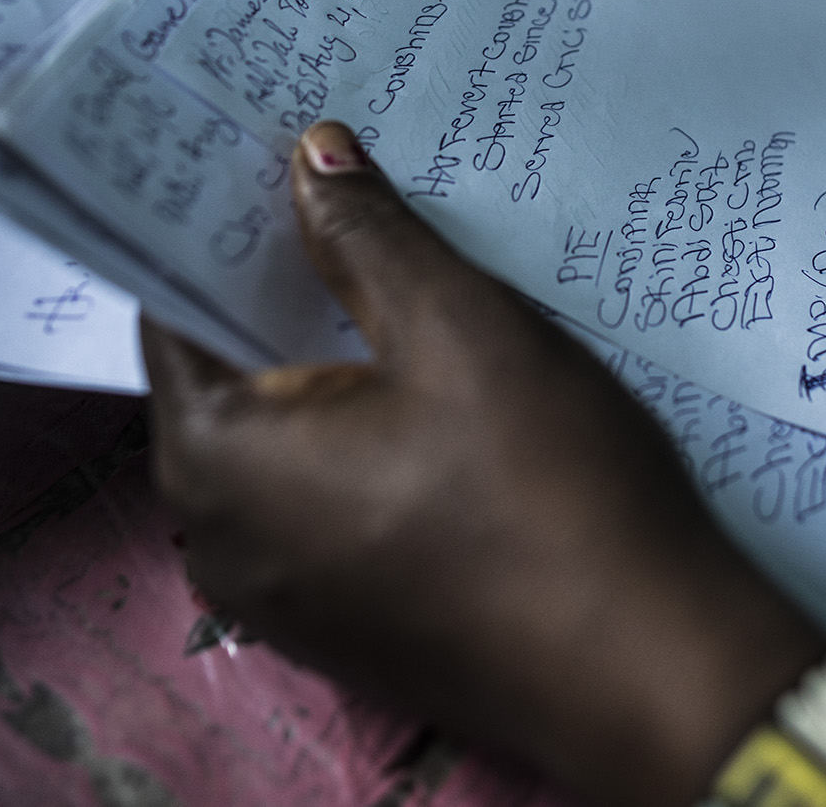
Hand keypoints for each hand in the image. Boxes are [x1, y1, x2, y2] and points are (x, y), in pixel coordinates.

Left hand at [142, 121, 824, 806]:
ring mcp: (282, 597)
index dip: (221, 231)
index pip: (176, 313)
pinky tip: (432, 397)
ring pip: (283, 443)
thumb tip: (310, 157)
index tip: (262, 159)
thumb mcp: (457, 328)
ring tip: (399, 283)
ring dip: (331, 365)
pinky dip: (358, 439)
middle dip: (282, 291)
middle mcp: (220, 542)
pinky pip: (323, 503)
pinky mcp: (347, 624)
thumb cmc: (545, 489)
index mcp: (214, 463)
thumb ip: (366, 236)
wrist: (648, 668)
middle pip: (229, 378)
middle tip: (342, 199)